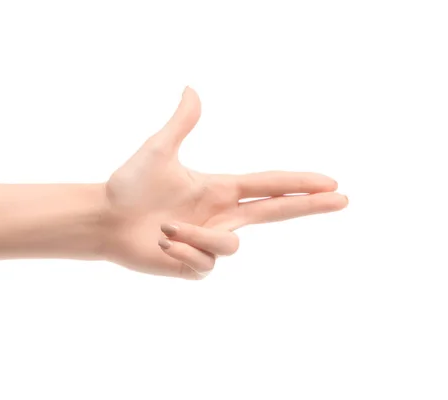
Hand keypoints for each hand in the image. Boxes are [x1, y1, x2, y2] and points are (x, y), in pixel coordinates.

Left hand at [103, 87, 346, 278]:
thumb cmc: (129, 186)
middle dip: (309, 205)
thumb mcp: (158, 151)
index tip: (331, 183)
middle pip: (276, 213)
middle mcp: (222, 215)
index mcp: (220, 189)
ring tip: (164, 228)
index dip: (299, 184)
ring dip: (195, 234)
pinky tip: (161, 244)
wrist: (105, 220)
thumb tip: (191, 89)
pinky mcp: (197, 265)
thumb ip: (181, 124)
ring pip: (230, 244)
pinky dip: (182, 251)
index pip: (269, 186)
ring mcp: (211, 242)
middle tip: (343, 199)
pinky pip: (205, 262)